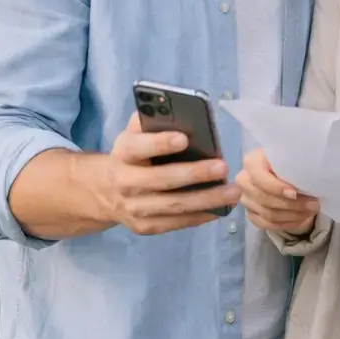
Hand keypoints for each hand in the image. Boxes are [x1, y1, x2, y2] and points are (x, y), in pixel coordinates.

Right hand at [93, 112, 242, 234]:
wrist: (107, 191)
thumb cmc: (135, 153)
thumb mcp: (136, 133)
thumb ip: (153, 120)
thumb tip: (181, 112)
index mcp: (123, 153)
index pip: (139, 147)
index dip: (160, 143)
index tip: (184, 138)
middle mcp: (125, 182)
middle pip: (161, 179)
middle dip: (194, 174)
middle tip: (223, 167)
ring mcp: (134, 208)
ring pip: (173, 205)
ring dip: (206, 199)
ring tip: (232, 192)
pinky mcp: (144, 226)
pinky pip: (175, 223)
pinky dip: (199, 217)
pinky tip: (221, 209)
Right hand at [236, 148, 318, 233]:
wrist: (281, 171)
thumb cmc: (288, 161)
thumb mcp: (290, 157)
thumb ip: (292, 164)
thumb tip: (306, 177)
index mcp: (251, 162)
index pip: (259, 177)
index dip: (276, 187)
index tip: (295, 193)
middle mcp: (243, 181)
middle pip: (265, 199)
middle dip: (292, 204)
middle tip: (313, 204)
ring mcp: (245, 200)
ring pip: (268, 214)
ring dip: (293, 215)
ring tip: (310, 211)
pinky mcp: (250, 214)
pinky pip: (268, 224)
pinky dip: (287, 223)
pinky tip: (301, 219)